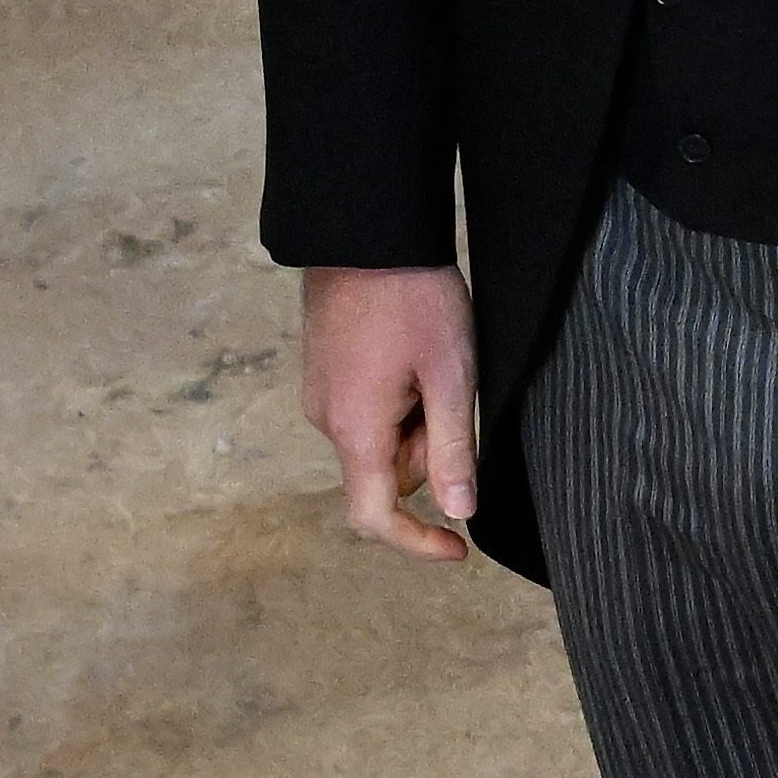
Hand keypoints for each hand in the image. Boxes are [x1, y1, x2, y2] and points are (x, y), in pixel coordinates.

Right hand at [300, 264, 477, 559]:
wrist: (365, 230)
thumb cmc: (413, 297)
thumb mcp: (450, 375)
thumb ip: (452, 449)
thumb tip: (458, 511)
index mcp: (355, 429)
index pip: (375, 517)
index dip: (417, 543)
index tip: (458, 547)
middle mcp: (326, 420)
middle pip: (385, 473)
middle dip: (426, 451)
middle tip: (452, 393)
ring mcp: (319, 394)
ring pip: (378, 440)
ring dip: (412, 421)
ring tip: (431, 362)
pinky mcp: (322, 371)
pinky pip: (364, 411)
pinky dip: (395, 400)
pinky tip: (409, 353)